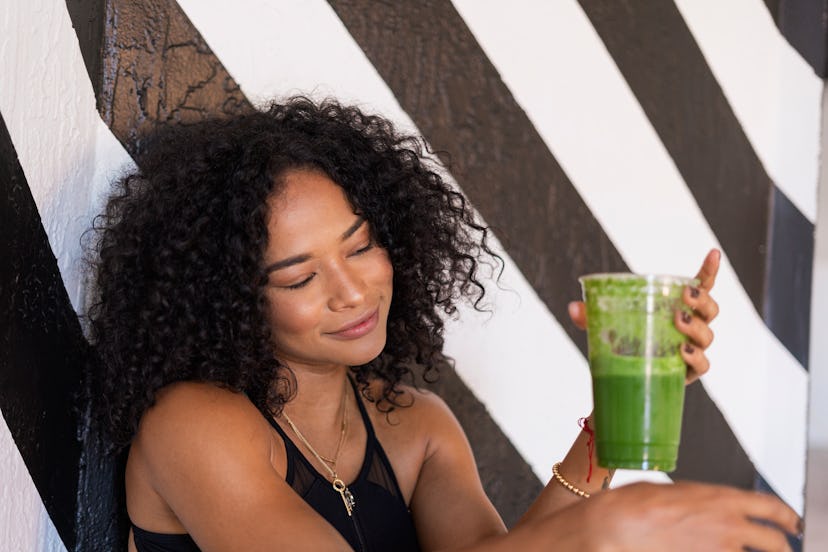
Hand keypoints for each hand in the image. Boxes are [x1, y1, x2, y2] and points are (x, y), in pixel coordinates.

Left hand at [568, 249, 720, 383]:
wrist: (620, 384)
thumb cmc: (620, 346)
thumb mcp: (604, 326)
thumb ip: (590, 315)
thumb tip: (573, 308)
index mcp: (675, 308)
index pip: (700, 287)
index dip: (709, 270)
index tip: (713, 253)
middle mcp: (690, 327)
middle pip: (710, 310)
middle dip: (702, 301)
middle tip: (684, 298)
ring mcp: (692, 350)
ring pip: (708, 336)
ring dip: (696, 327)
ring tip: (678, 321)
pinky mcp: (688, 373)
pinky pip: (702, 365)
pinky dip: (695, 357)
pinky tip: (682, 351)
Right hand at [571, 481, 800, 551]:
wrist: (616, 528)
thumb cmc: (634, 505)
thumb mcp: (672, 489)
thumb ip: (699, 499)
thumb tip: (703, 505)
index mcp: (721, 499)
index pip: (771, 507)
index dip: (787, 516)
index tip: (789, 522)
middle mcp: (728, 526)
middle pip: (775, 543)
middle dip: (780, 547)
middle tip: (778, 547)